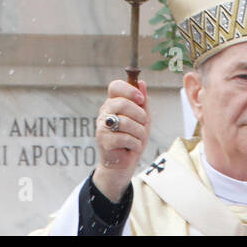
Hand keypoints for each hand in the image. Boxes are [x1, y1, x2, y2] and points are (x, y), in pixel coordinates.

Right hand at [91, 78, 149, 202]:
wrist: (125, 163)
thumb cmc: (133, 138)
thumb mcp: (142, 118)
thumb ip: (142, 101)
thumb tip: (141, 83)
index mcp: (113, 103)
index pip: (115, 86)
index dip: (129, 90)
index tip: (141, 99)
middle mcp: (105, 112)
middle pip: (122, 103)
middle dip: (139, 114)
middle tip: (143, 123)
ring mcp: (102, 126)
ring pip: (126, 122)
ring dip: (139, 132)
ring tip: (138, 138)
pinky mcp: (104, 141)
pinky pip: (125, 138)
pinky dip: (135, 144)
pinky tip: (132, 147)